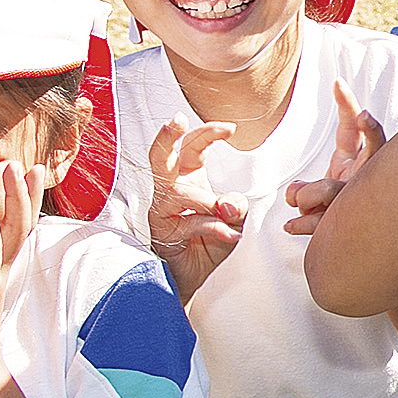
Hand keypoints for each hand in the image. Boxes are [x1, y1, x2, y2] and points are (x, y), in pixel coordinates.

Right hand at [145, 120, 246, 300]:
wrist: (191, 278)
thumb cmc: (207, 244)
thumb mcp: (232, 220)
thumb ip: (237, 206)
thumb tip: (228, 202)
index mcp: (186, 180)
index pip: (190, 148)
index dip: (207, 133)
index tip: (230, 128)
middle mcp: (169, 191)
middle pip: (160, 156)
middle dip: (166, 136)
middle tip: (176, 119)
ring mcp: (162, 212)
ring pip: (176, 191)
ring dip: (206, 200)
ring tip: (225, 213)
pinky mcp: (163, 234)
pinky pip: (189, 223)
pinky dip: (213, 227)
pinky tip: (229, 234)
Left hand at [282, 80, 384, 236]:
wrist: (356, 243)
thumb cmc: (337, 210)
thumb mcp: (321, 190)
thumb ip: (306, 189)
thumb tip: (294, 196)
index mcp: (359, 161)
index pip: (355, 129)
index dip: (347, 106)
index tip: (337, 84)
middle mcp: (367, 176)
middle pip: (373, 146)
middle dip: (369, 129)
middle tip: (364, 114)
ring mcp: (363, 197)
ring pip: (329, 189)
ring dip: (305, 197)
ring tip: (295, 204)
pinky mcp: (352, 220)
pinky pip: (324, 219)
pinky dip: (302, 223)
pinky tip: (290, 226)